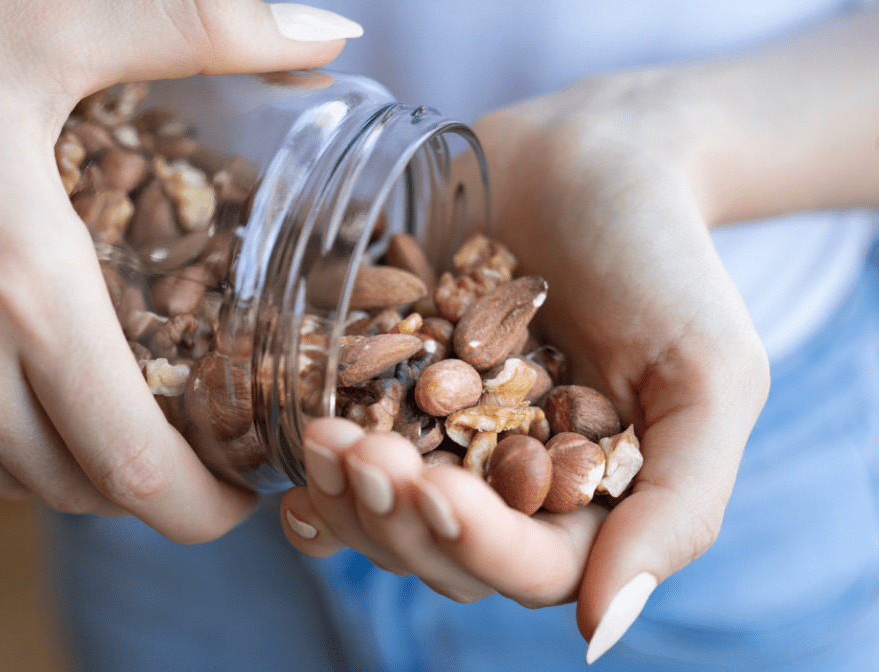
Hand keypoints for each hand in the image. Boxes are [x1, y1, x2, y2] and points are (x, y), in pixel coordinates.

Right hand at [0, 0, 360, 542]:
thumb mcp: (46, 21)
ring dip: (61, 455)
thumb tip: (323, 31)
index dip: (204, 507)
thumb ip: (204, 30)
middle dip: (143, 478)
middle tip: (183, 431)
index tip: (239, 494)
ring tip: (96, 397)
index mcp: (19, 296)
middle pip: (75, 487)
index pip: (135, 474)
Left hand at [281, 69, 770, 657]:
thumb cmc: (664, 261)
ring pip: (384, 517)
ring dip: (345, 495)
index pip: (530, 568)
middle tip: (356, 451)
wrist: (592, 155)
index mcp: (586, 504)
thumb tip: (604, 630)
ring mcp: (441, 445)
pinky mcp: (391, 398)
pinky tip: (293, 452)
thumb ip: (680, 503)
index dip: (476, 543)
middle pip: (441, 553)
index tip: (433, 487)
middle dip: (393, 514)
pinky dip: (317, 470)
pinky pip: (347, 460)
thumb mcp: (709, 375)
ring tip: (321, 436)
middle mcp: (508, 490)